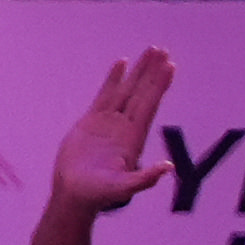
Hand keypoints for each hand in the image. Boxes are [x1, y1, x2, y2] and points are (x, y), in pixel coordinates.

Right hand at [44, 45, 174, 214]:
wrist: (74, 194)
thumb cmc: (98, 194)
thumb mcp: (123, 188)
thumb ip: (144, 179)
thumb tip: (168, 167)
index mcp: (134, 137)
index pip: (149, 105)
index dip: (159, 85)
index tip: (169, 66)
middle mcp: (124, 126)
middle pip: (142, 92)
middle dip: (152, 71)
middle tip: (162, 50)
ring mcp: (109, 122)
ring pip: (126, 90)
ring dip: (138, 71)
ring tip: (150, 51)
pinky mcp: (91, 121)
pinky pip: (105, 95)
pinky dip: (113, 79)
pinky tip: (121, 63)